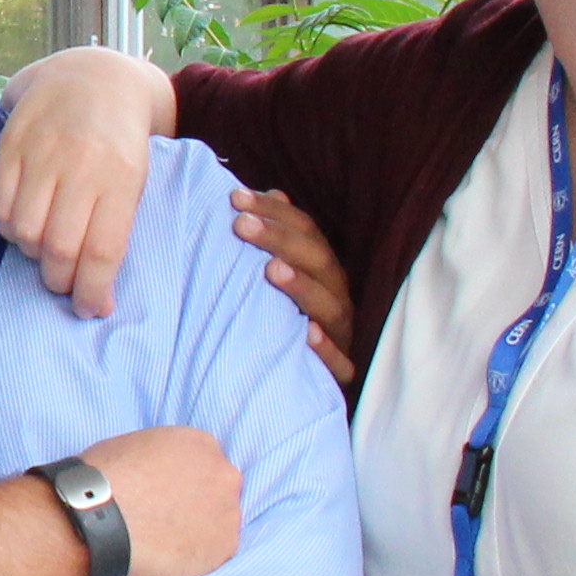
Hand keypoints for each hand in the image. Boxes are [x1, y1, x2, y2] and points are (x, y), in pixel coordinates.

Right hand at [0, 52, 161, 316]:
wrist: (94, 80)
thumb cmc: (120, 142)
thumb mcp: (134, 181)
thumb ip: (115, 230)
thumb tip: (99, 299)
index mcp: (121, 176)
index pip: (101, 250)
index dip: (92, 290)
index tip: (92, 308)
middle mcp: (80, 164)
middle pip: (58, 247)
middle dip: (59, 280)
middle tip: (64, 281)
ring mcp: (42, 152)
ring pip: (25, 231)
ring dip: (32, 253)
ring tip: (44, 247)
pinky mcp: (12, 145)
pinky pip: (1, 206)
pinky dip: (10, 228)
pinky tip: (25, 223)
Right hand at [78, 424, 240, 575]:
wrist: (98, 518)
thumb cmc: (103, 478)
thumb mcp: (132, 446)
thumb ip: (159, 458)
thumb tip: (156, 474)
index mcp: (201, 443)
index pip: (204, 461)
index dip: (185, 481)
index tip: (167, 495)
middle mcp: (223, 473)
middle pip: (219, 490)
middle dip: (199, 503)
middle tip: (167, 519)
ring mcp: (229, 511)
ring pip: (221, 523)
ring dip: (200, 531)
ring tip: (165, 542)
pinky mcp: (225, 547)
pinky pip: (216, 553)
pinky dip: (197, 557)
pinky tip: (169, 557)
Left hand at [226, 187, 357, 385]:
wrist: (298, 383)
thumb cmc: (283, 318)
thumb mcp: (278, 277)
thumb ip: (276, 240)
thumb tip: (273, 192)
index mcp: (322, 269)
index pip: (305, 230)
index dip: (273, 212)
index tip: (234, 199)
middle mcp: (335, 295)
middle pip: (316, 260)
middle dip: (279, 239)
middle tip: (241, 225)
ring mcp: (341, 332)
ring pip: (329, 306)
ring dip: (301, 287)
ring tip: (272, 270)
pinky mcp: (340, 371)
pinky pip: (339, 362)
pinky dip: (326, 349)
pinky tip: (308, 334)